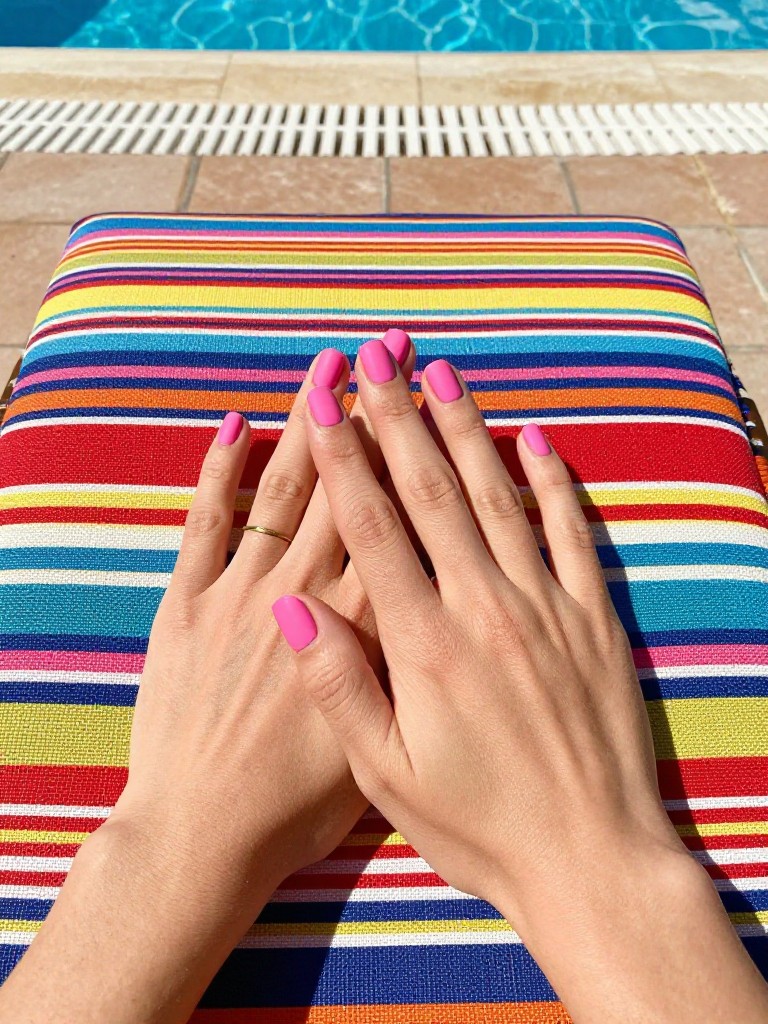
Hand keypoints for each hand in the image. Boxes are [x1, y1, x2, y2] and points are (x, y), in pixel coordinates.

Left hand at [0, 332, 416, 1023]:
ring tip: (328, 366)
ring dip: (305, 422)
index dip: (409, 449)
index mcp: (369, 624)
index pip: (396, 517)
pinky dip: (217, 471)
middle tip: (390, 348)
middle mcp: (311, 590)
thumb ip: (411, 656)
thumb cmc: (300, 808)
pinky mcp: (187, 604)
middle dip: (372, 412)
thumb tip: (428, 590)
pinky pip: (205, 521)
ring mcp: (243, 590)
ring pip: (285, 488)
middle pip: (350, 485)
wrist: (207, 837)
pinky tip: (234, 424)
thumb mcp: (386, 749)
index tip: (422, 392)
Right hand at [276, 342, 767, 1023]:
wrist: (590, 860)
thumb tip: (291, 605)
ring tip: (441, 376)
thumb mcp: (387, 774)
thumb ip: (338, 684)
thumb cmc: (479, 826)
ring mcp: (546, 607)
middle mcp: (485, 607)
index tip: (325, 403)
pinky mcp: (593, 620)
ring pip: (497, 497)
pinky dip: (552, 481)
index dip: (346, 458)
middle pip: (432, 492)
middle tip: (377, 358)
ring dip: (466, 431)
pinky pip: (571, 533)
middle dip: (398, 419)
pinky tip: (534, 439)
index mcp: (425, 643)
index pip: (374, 527)